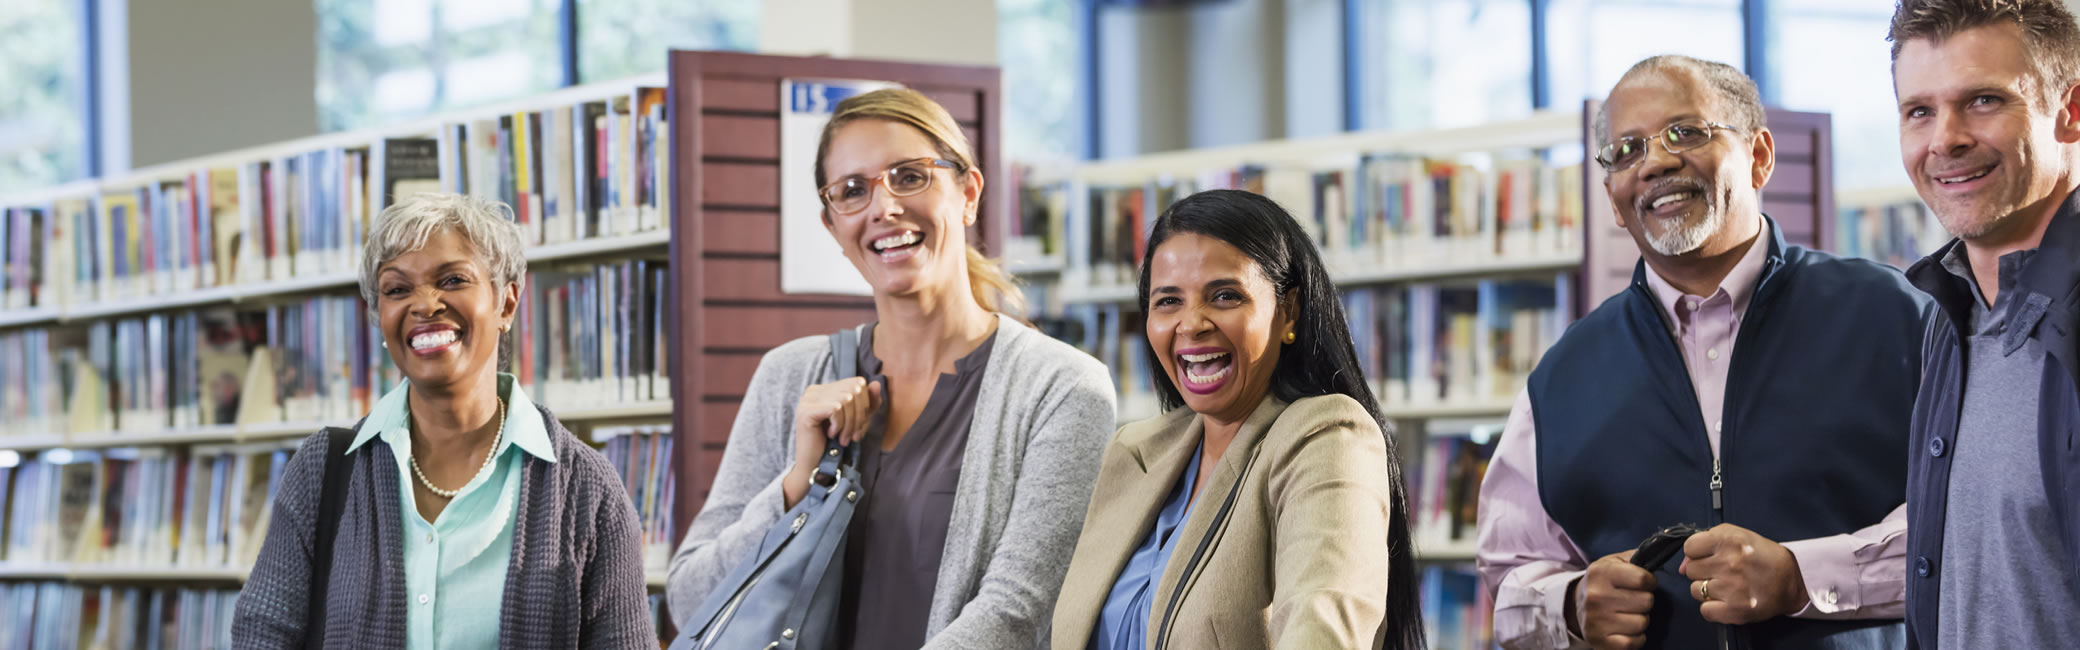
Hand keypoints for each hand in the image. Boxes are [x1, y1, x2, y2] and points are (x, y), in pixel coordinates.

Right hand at [781, 377, 882, 506]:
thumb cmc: (835, 444)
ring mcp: (808, 399)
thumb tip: (877, 383)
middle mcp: (814, 390)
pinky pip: (836, 408)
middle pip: (853, 389)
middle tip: (854, 436)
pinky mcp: (806, 411)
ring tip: (844, 438)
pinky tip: (832, 435)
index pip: (856, 382)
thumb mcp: (858, 421)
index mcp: (825, 389)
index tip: (860, 427)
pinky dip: (840, 425)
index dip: (865, 404)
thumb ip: (869, 403)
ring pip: (846, 398)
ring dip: (850, 423)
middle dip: (860, 415)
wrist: (815, 466)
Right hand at [1575, 549, 1655, 649]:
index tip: (1644, 583)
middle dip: (1645, 601)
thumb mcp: (1614, 562)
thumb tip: (1663, 547)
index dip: (1649, 582)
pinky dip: (1635, 638)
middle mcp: (1596, 596)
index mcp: (1601, 573)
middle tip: (1634, 600)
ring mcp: (1597, 621)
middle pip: (1646, 602)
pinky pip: (1633, 642)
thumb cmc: (1604, 582)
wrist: (1575, 606)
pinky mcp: (1599, 641)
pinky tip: (1626, 630)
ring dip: (1640, 620)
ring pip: (1642, 623)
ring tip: (1629, 615)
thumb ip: (1637, 556)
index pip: (1643, 579)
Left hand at [1678, 523, 1808, 624]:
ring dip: (1706, 589)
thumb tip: (1681, 565)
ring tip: (1726, 586)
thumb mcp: (1736, 536)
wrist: (1792, 579)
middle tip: (1721, 572)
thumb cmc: (1761, 555)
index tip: (1710, 556)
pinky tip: (1726, 600)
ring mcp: (1731, 588)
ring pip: (1695, 590)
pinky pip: (1705, 610)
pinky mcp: (1735, 610)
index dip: (1698, 552)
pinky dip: (1712, 608)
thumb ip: (1705, 543)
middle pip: (1690, 570)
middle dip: (1702, 571)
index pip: (1689, 548)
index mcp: (1728, 540)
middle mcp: (1728, 563)